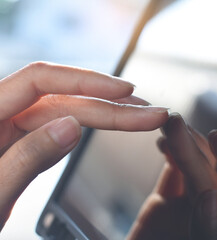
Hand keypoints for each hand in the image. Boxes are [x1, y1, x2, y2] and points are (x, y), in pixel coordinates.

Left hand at [0, 62, 168, 229]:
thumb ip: (25, 159)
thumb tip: (71, 125)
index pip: (38, 82)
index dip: (86, 81)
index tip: (125, 92)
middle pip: (60, 99)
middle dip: (110, 106)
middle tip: (151, 114)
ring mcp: (6, 134)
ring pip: (63, 113)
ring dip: (106, 115)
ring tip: (142, 119)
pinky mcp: (16, 150)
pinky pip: (55, 131)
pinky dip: (88, 128)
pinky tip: (110, 127)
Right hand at [128, 113, 216, 239]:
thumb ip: (208, 230)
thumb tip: (210, 196)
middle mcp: (215, 212)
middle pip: (211, 173)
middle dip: (195, 146)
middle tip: (174, 121)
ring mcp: (189, 207)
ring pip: (192, 169)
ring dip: (181, 143)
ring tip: (168, 123)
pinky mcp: (164, 206)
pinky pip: (173, 175)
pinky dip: (170, 154)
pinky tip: (163, 141)